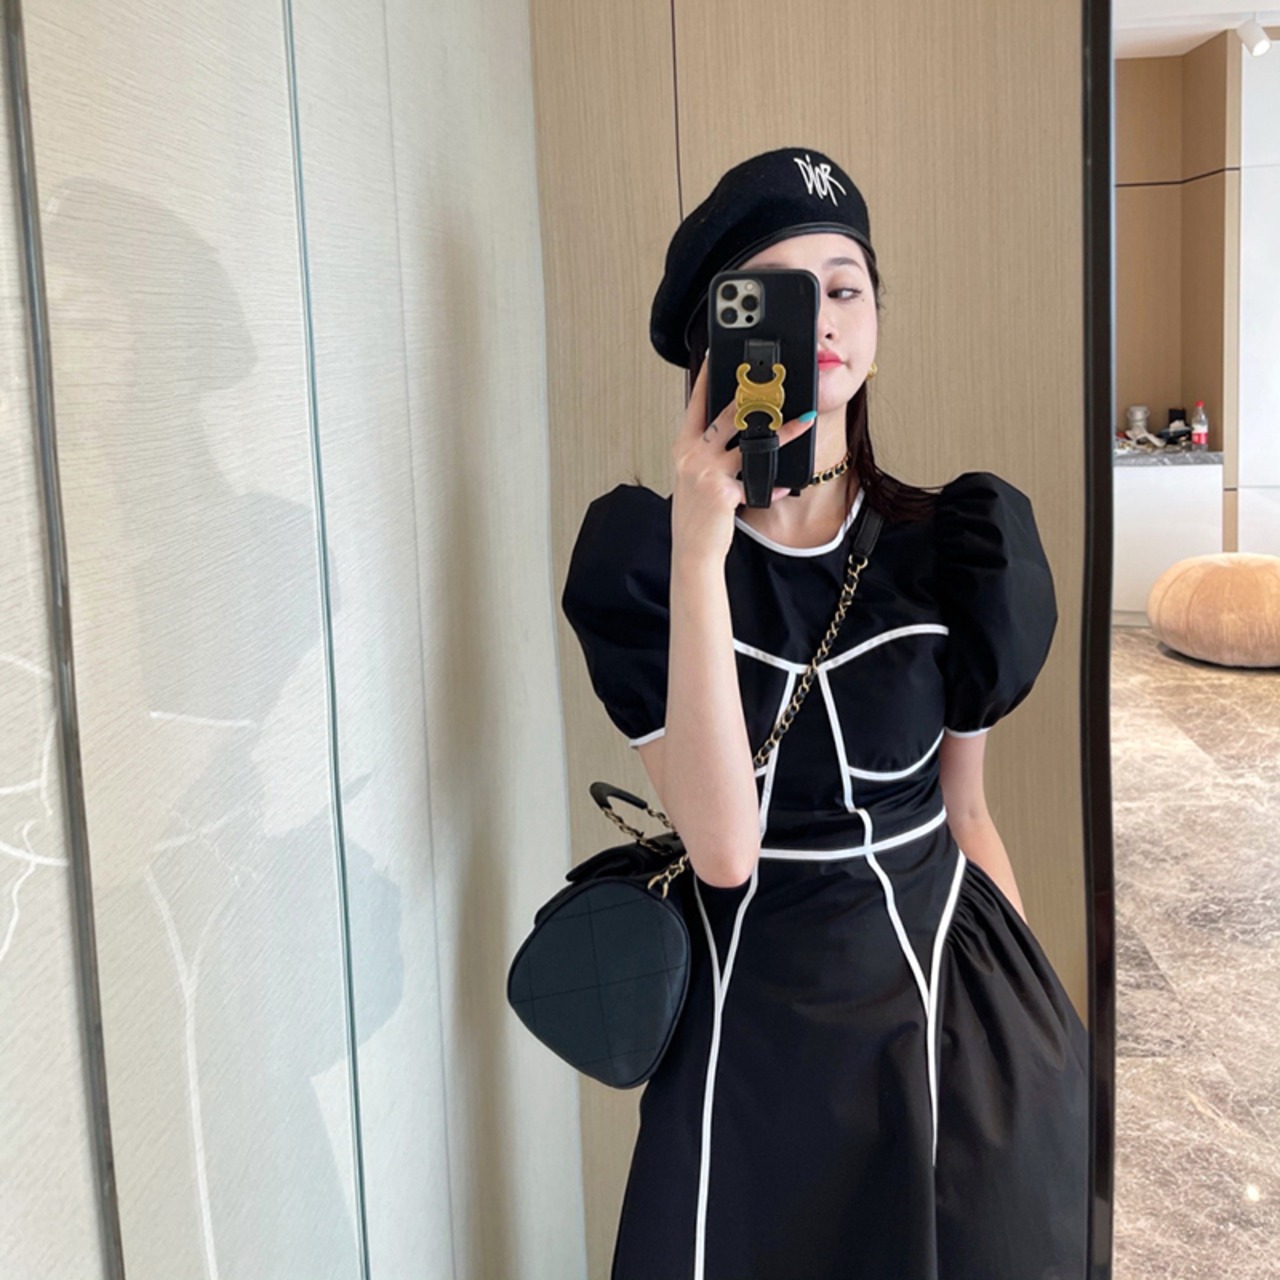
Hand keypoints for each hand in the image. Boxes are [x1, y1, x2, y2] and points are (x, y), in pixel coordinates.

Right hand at [671, 358, 815, 562]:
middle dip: (754, 396)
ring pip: (751, 443)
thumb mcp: (695, 478)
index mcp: (683, 448)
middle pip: (727, 415)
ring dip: (783, 432)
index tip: (715, 355)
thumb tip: (739, 435)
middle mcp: (691, 456)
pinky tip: (785, 487)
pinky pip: (757, 481)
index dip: (704, 377)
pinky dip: (774, 486)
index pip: (695, 404)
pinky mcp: (723, 491)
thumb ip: (711, 454)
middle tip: (774, 380)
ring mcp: (706, 472)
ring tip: (803, 421)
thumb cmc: (696, 516)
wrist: (692, 549)